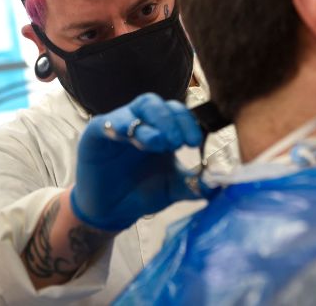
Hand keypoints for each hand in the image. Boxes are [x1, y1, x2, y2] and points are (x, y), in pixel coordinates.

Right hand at [70, 93, 206, 230]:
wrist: (111, 212)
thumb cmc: (142, 193)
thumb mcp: (173, 187)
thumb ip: (195, 183)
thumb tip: (219, 183)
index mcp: (161, 129)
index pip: (177, 112)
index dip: (187, 122)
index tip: (195, 141)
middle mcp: (141, 122)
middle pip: (157, 103)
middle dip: (171, 119)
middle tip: (177, 142)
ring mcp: (119, 125)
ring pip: (137, 108)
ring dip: (151, 123)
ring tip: (159, 143)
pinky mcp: (96, 135)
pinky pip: (107, 122)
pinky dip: (119, 125)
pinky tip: (128, 136)